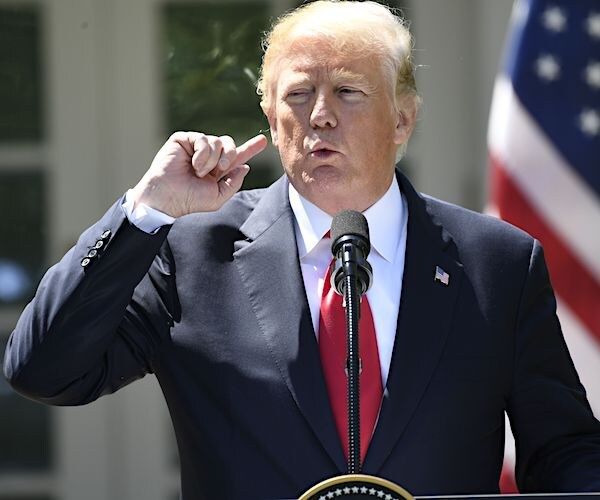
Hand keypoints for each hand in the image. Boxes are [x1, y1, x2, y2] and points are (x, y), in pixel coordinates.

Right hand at [130, 132, 267, 217]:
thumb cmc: (189, 200)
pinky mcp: (184, 140)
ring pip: (218, 142)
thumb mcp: (218, 197)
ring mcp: (195, 147)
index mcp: (216, 170)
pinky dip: (203, 154)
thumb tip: (245, 167)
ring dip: (213, 160)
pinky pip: (204, 139)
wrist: (167, 196)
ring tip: (199, 172)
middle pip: (230, 144)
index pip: (236, 157)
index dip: (249, 149)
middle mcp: (208, 157)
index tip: (264, 141)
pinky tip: (193, 164)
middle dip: (231, 155)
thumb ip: (234, 183)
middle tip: (222, 168)